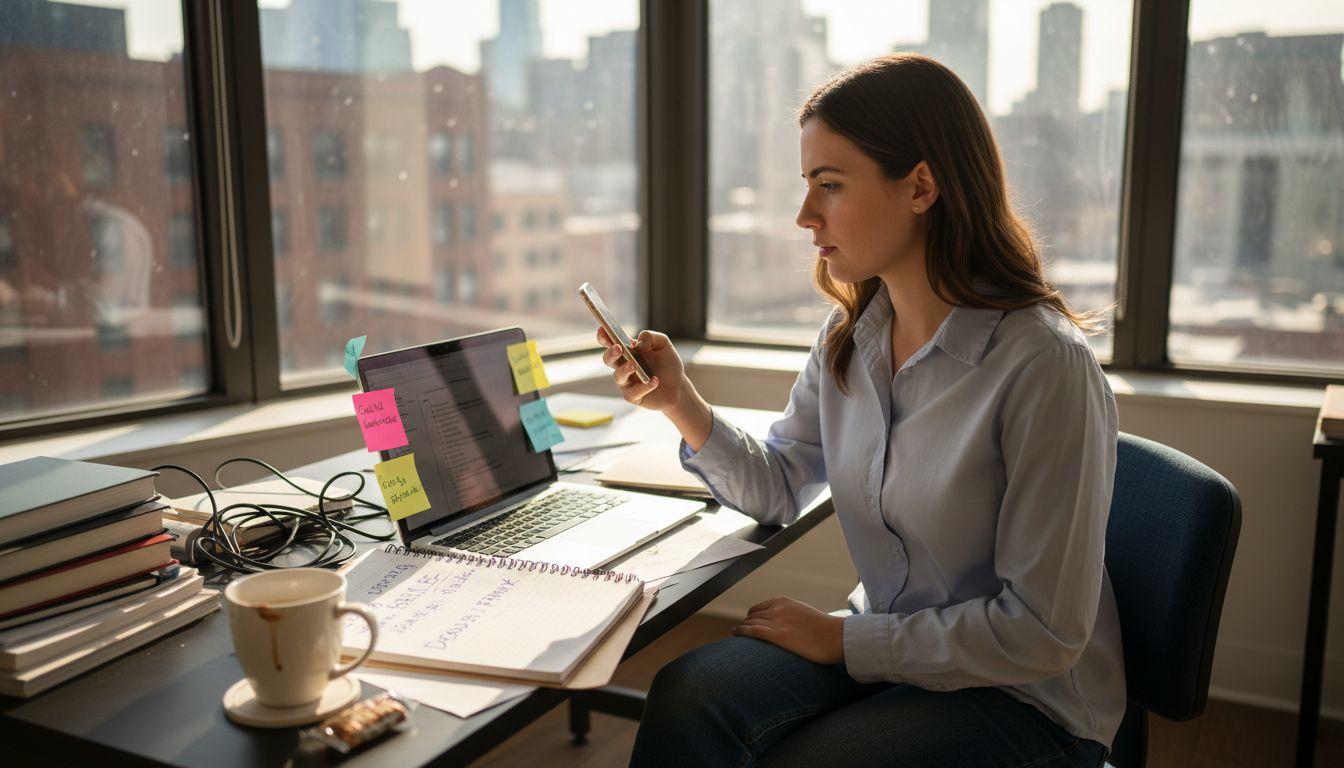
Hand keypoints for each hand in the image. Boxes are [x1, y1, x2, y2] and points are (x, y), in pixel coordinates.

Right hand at [596, 327, 712, 450]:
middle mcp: (623, 366)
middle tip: (618, 348)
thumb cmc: (668, 364)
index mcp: (628, 351)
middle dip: (610, 353)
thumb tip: (637, 344)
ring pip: (618, 376)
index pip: (612, 342)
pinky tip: (655, 381)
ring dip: (624, 370)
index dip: (604, 336)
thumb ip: (651, 337)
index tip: (602, 329)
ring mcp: (627, 382)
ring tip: (634, 365)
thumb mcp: (664, 344)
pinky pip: (633, 392)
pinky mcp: (633, 396)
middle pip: (608, 359)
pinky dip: (644, 386)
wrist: (678, 386)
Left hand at [733, 596, 844, 664]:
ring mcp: (777, 621)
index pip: (760, 608)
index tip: (750, 624)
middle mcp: (778, 608)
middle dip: (747, 623)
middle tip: (743, 632)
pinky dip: (742, 632)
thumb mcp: (805, 615)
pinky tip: (735, 634)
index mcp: (784, 601)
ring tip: (737, 635)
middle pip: (753, 616)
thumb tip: (788, 626)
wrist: (836, 637)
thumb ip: (792, 616)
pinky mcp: (778, 635)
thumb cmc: (825, 630)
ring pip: (751, 623)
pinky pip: (753, 631)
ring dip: (742, 629)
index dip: (753, 617)